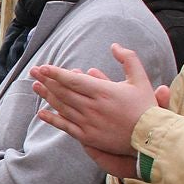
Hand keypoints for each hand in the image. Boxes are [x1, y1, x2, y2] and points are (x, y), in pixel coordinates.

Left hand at [30, 44, 160, 156]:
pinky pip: (65, 126)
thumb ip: (128, 59)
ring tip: (35, 86)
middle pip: (64, 92)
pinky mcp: (88, 136)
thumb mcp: (140, 79)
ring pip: (62, 107)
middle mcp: (92, 107)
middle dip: (46, 80)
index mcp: (103, 91)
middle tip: (33, 71)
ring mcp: (88, 123)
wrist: (150, 137)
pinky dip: (52, 119)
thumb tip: (114, 46)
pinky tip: (42, 113)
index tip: (43, 67)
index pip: (73, 80)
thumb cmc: (146, 107)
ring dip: (47, 96)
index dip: (56, 73)